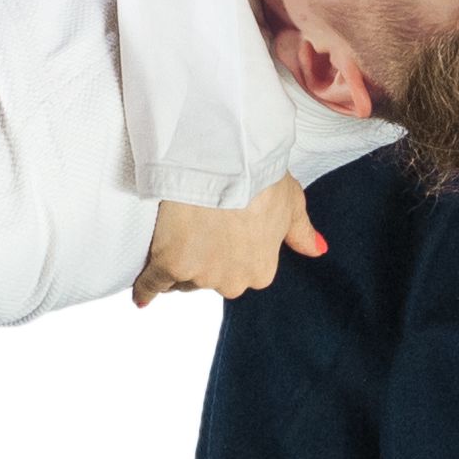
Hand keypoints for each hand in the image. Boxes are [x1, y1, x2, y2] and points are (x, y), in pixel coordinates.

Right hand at [134, 177, 326, 307]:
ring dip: (176, 262)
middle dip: (202, 259)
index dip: (225, 251)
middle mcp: (233, 281)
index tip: (217, 233)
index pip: (238, 273)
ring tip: (172, 235)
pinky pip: (153, 284)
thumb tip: (317, 251)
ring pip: (182, 278)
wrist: (225, 162)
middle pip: (209, 279)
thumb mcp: (291, 202)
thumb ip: (301, 232)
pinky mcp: (170, 266)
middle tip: (195, 229)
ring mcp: (201, 275)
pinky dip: (145, 288)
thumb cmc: (261, 176)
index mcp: (261, 270)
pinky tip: (141, 295)